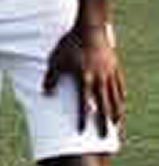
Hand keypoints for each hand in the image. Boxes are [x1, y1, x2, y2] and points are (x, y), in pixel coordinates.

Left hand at [43, 22, 124, 137]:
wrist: (91, 28)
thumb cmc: (70, 44)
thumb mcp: (56, 60)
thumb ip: (51, 78)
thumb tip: (44, 93)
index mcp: (84, 79)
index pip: (83, 104)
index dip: (82, 118)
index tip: (81, 131)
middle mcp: (99, 80)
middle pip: (103, 106)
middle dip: (103, 123)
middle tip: (104, 137)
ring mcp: (109, 75)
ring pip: (115, 99)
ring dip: (115, 114)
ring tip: (116, 126)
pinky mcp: (115, 69)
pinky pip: (120, 88)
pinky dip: (120, 99)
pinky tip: (121, 106)